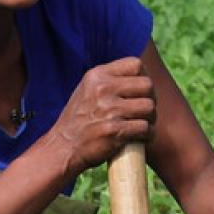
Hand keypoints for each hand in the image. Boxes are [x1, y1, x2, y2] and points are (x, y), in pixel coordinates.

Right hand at [46, 56, 156, 172]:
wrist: (62, 149)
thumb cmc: (79, 121)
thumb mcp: (87, 90)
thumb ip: (108, 80)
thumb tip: (140, 74)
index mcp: (97, 75)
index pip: (135, 64)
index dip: (143, 77)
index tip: (140, 91)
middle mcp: (102, 89)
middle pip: (147, 85)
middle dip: (151, 99)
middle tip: (145, 111)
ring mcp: (109, 109)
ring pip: (149, 107)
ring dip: (151, 119)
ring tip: (142, 124)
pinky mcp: (114, 130)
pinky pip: (145, 128)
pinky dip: (148, 135)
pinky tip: (141, 138)